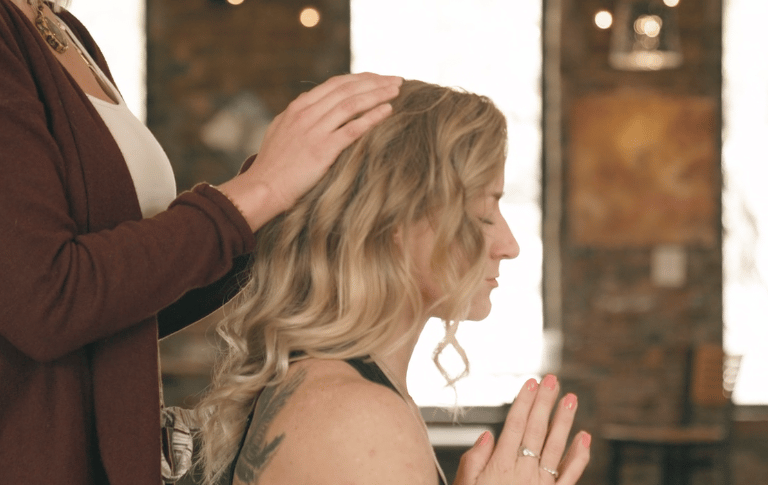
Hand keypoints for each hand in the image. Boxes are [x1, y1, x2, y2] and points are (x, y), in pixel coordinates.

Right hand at [218, 72, 402, 230]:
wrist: (263, 188)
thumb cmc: (272, 166)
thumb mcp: (280, 131)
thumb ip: (297, 116)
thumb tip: (312, 101)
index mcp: (298, 107)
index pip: (335, 84)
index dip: (360, 78)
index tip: (379, 78)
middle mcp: (307, 114)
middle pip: (348, 89)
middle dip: (375, 81)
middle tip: (397, 79)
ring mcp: (314, 130)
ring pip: (352, 104)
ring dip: (378, 94)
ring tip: (398, 90)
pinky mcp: (323, 150)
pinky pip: (353, 128)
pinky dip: (372, 117)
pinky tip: (388, 111)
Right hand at [454, 376, 590, 484]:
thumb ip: (475, 460)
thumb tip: (488, 434)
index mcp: (499, 467)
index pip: (514, 426)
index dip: (523, 403)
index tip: (530, 382)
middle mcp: (523, 473)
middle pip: (536, 431)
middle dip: (544, 403)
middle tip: (553, 379)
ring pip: (555, 448)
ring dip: (564, 421)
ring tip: (571, 398)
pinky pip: (570, 476)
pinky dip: (579, 456)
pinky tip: (584, 437)